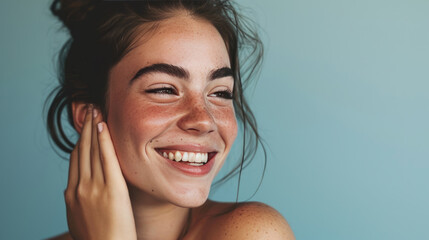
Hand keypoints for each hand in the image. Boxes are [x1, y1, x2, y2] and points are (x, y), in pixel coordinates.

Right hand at [64, 105, 136, 239]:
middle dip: (86, 128)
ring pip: (92, 150)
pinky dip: (104, 140)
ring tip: (96, 110)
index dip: (81, 141)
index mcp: (71, 194)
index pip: (76, 160)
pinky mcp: (112, 190)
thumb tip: (71, 191)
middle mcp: (80, 188)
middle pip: (82, 150)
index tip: (85, 128)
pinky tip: (103, 125)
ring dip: (94, 127)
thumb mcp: (77, 219)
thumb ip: (75, 202)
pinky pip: (107, 159)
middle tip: (90, 109)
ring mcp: (94, 188)